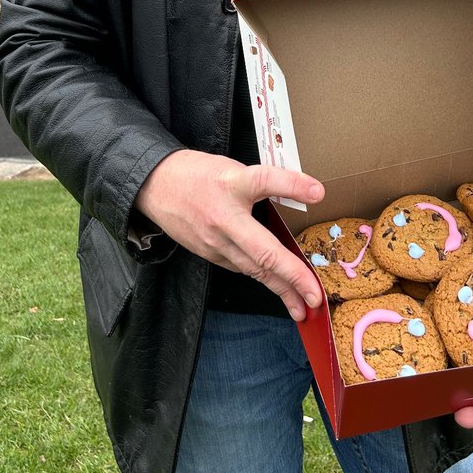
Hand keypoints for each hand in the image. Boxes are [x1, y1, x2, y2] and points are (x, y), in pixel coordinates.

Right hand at [135, 148, 324, 320]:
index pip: (264, 181)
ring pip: (254, 269)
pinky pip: (241, 267)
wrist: (154, 186)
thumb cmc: (197, 173)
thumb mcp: (230, 167)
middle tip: (314, 296)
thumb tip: (302, 193)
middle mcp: (223, 218)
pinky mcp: (209, 254)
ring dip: (281, 289)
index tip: (318, 192)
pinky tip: (278, 286)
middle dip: (292, 277)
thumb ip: (262, 182)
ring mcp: (215, 241)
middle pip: (263, 251)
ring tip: (303, 305)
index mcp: (230, 184)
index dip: (292, 184)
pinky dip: (262, 277)